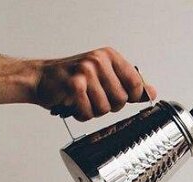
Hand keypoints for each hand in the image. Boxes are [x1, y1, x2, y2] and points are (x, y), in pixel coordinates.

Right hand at [33, 47, 156, 120]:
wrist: (41, 79)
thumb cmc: (73, 79)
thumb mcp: (105, 76)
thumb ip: (128, 84)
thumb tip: (151, 92)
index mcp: (109, 56)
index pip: (136, 83)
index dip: (132, 98)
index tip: (121, 98)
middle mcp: (99, 60)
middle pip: (121, 100)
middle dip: (109, 106)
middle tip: (94, 97)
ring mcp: (86, 71)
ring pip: (105, 109)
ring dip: (93, 111)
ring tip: (83, 100)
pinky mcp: (74, 85)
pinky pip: (88, 113)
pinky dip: (81, 114)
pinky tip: (75, 104)